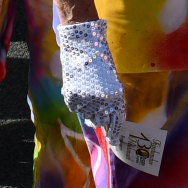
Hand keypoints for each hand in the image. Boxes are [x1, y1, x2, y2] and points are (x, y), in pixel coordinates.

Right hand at [56, 19, 124, 138]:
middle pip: (100, 122)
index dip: (115, 134)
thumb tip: (110, 115)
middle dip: (100, 119)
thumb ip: (111, 98)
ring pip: (87, 116)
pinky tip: (79, 88)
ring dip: (88, 110)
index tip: (115, 142)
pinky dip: (77, 101)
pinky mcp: (72, 97)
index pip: (116, 122)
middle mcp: (101, 102)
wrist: (83, 44)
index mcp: (115, 97)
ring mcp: (85, 100)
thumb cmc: (101, 59)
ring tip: (88, 94)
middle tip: (98, 112)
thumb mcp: (112, 80)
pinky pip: (75, 107)